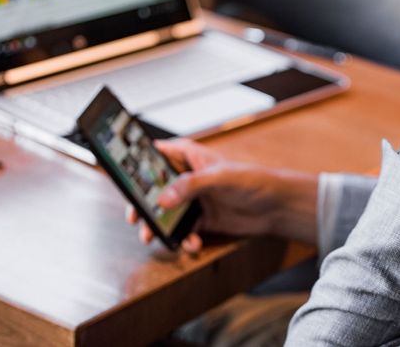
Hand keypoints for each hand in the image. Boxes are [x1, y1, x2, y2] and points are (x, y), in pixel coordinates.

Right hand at [125, 138, 318, 252]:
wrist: (277, 207)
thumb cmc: (253, 180)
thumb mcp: (220, 178)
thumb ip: (190, 186)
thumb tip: (162, 200)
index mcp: (189, 157)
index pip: (155, 154)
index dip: (136, 163)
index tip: (122, 177)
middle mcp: (187, 178)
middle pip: (153, 189)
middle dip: (143, 205)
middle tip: (134, 219)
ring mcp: (194, 199)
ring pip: (165, 214)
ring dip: (159, 228)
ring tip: (154, 240)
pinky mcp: (202, 219)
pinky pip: (183, 231)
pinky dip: (184, 239)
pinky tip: (192, 244)